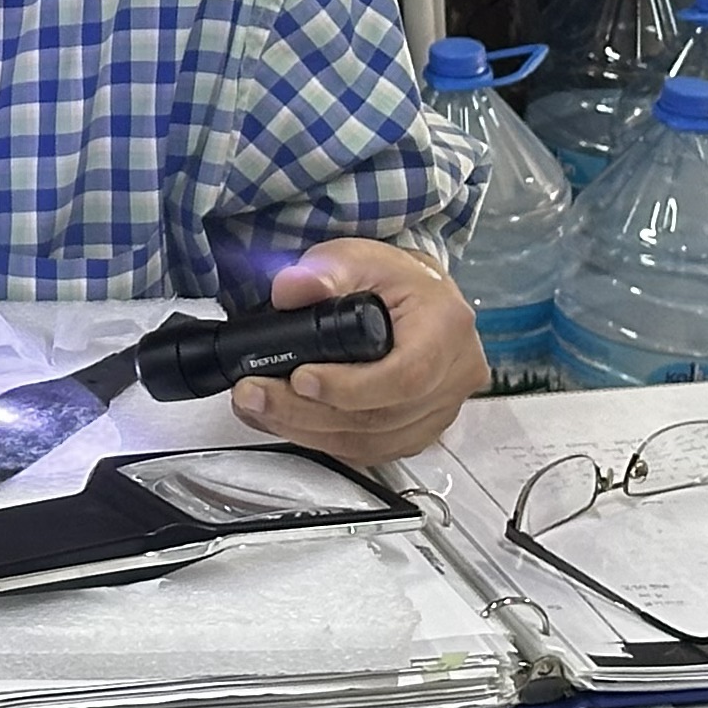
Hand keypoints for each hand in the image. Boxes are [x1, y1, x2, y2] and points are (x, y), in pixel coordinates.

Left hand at [227, 237, 487, 460]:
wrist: (417, 297)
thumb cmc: (388, 277)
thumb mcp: (354, 257)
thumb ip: (322, 271)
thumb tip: (290, 290)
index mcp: (446, 327)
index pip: (406, 375)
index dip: (349, 387)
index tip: (299, 378)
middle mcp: (454, 376)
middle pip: (381, 417)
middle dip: (306, 412)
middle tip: (253, 395)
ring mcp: (442, 411)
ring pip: (373, 442)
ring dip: (307, 432)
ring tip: (259, 407)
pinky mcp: (422, 431)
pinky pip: (372, 451)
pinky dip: (325, 441)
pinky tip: (286, 422)